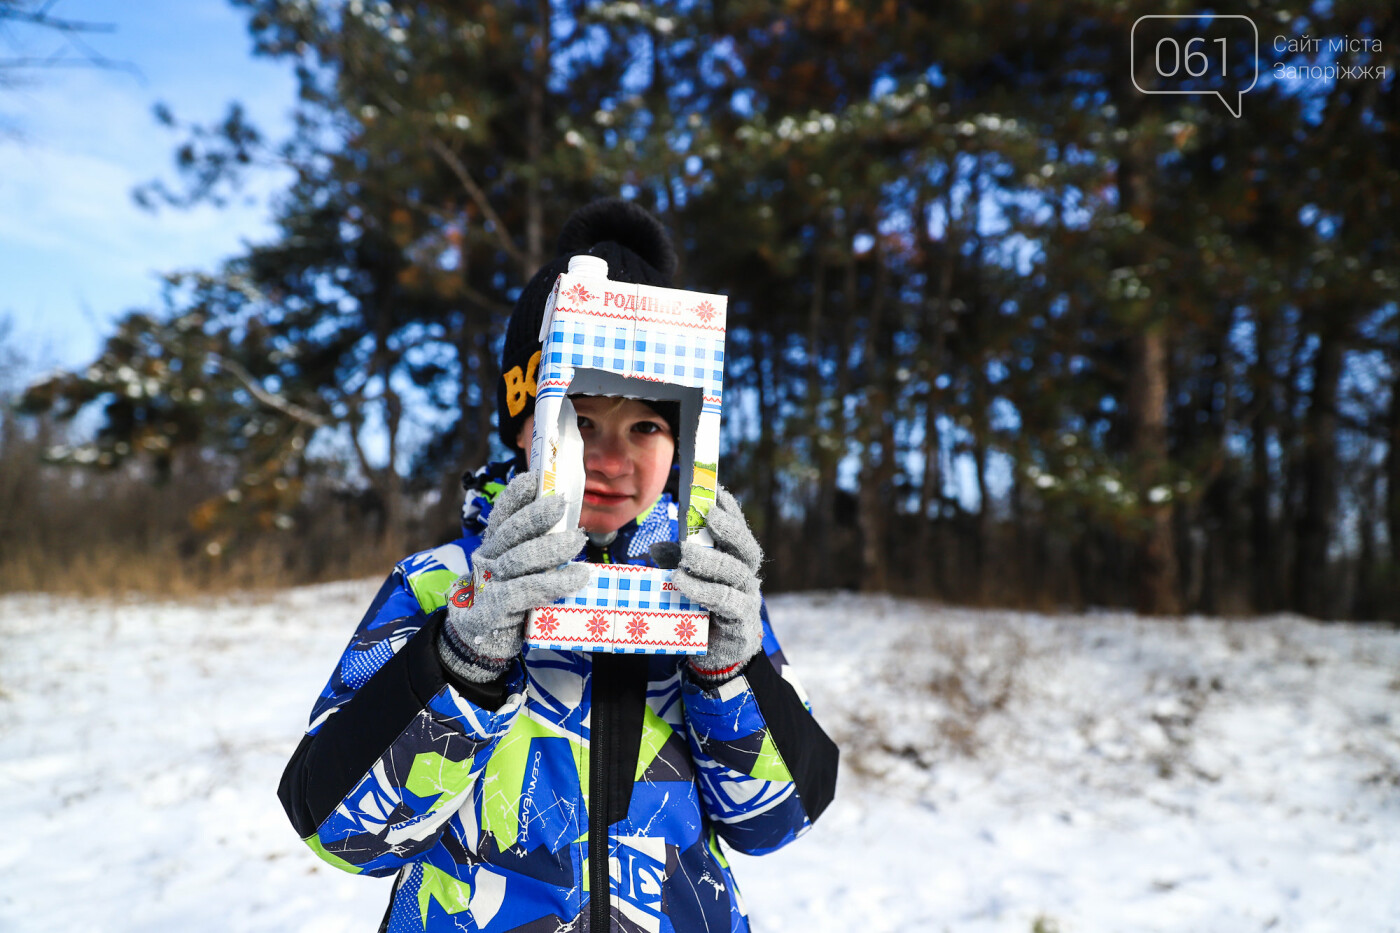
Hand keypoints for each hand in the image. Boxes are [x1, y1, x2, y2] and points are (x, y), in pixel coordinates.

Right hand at [439, 471, 588, 682]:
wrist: (479, 643)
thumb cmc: (507, 602)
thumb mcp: (517, 572)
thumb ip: (533, 551)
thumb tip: (569, 529)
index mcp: (491, 546)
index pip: (501, 516)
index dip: (516, 496)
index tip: (534, 478)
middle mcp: (486, 560)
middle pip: (510, 533)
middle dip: (536, 515)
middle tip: (562, 503)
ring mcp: (488, 584)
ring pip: (519, 560)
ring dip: (550, 548)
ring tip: (577, 541)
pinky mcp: (495, 608)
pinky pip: (527, 590)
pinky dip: (555, 583)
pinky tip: (578, 577)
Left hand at [653, 486, 763, 684]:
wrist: (716, 656)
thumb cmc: (702, 611)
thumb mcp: (689, 581)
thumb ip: (679, 563)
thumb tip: (656, 548)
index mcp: (737, 562)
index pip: (739, 531)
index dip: (731, 510)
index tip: (716, 492)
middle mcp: (747, 577)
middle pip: (746, 548)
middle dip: (729, 529)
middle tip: (709, 515)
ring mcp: (747, 599)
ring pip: (734, 573)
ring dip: (708, 560)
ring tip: (684, 552)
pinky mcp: (740, 622)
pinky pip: (725, 601)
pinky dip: (702, 590)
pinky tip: (682, 583)